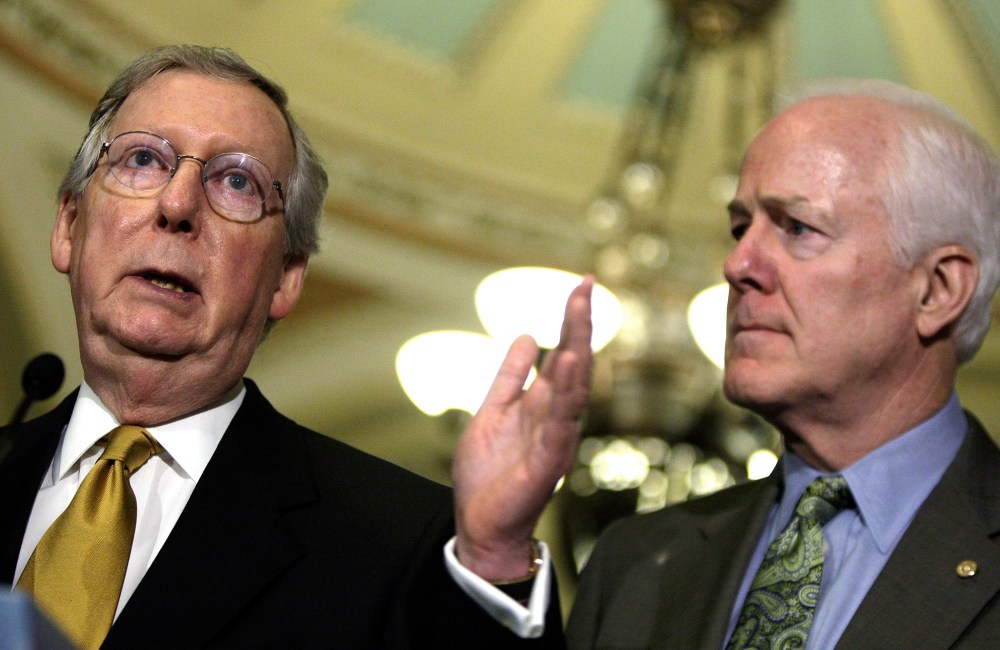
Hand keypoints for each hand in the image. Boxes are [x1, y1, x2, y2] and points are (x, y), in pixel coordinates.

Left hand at [452, 277, 593, 580]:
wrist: (481, 524)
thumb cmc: (489, 474)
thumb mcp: (493, 411)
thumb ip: (509, 376)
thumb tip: (528, 336)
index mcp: (541, 403)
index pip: (562, 354)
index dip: (571, 320)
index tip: (582, 284)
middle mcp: (554, 417)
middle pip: (574, 364)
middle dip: (579, 325)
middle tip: (586, 287)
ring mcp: (554, 439)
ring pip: (573, 390)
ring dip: (578, 352)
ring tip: (579, 316)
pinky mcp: (547, 462)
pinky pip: (561, 425)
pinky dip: (567, 396)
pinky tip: (569, 367)